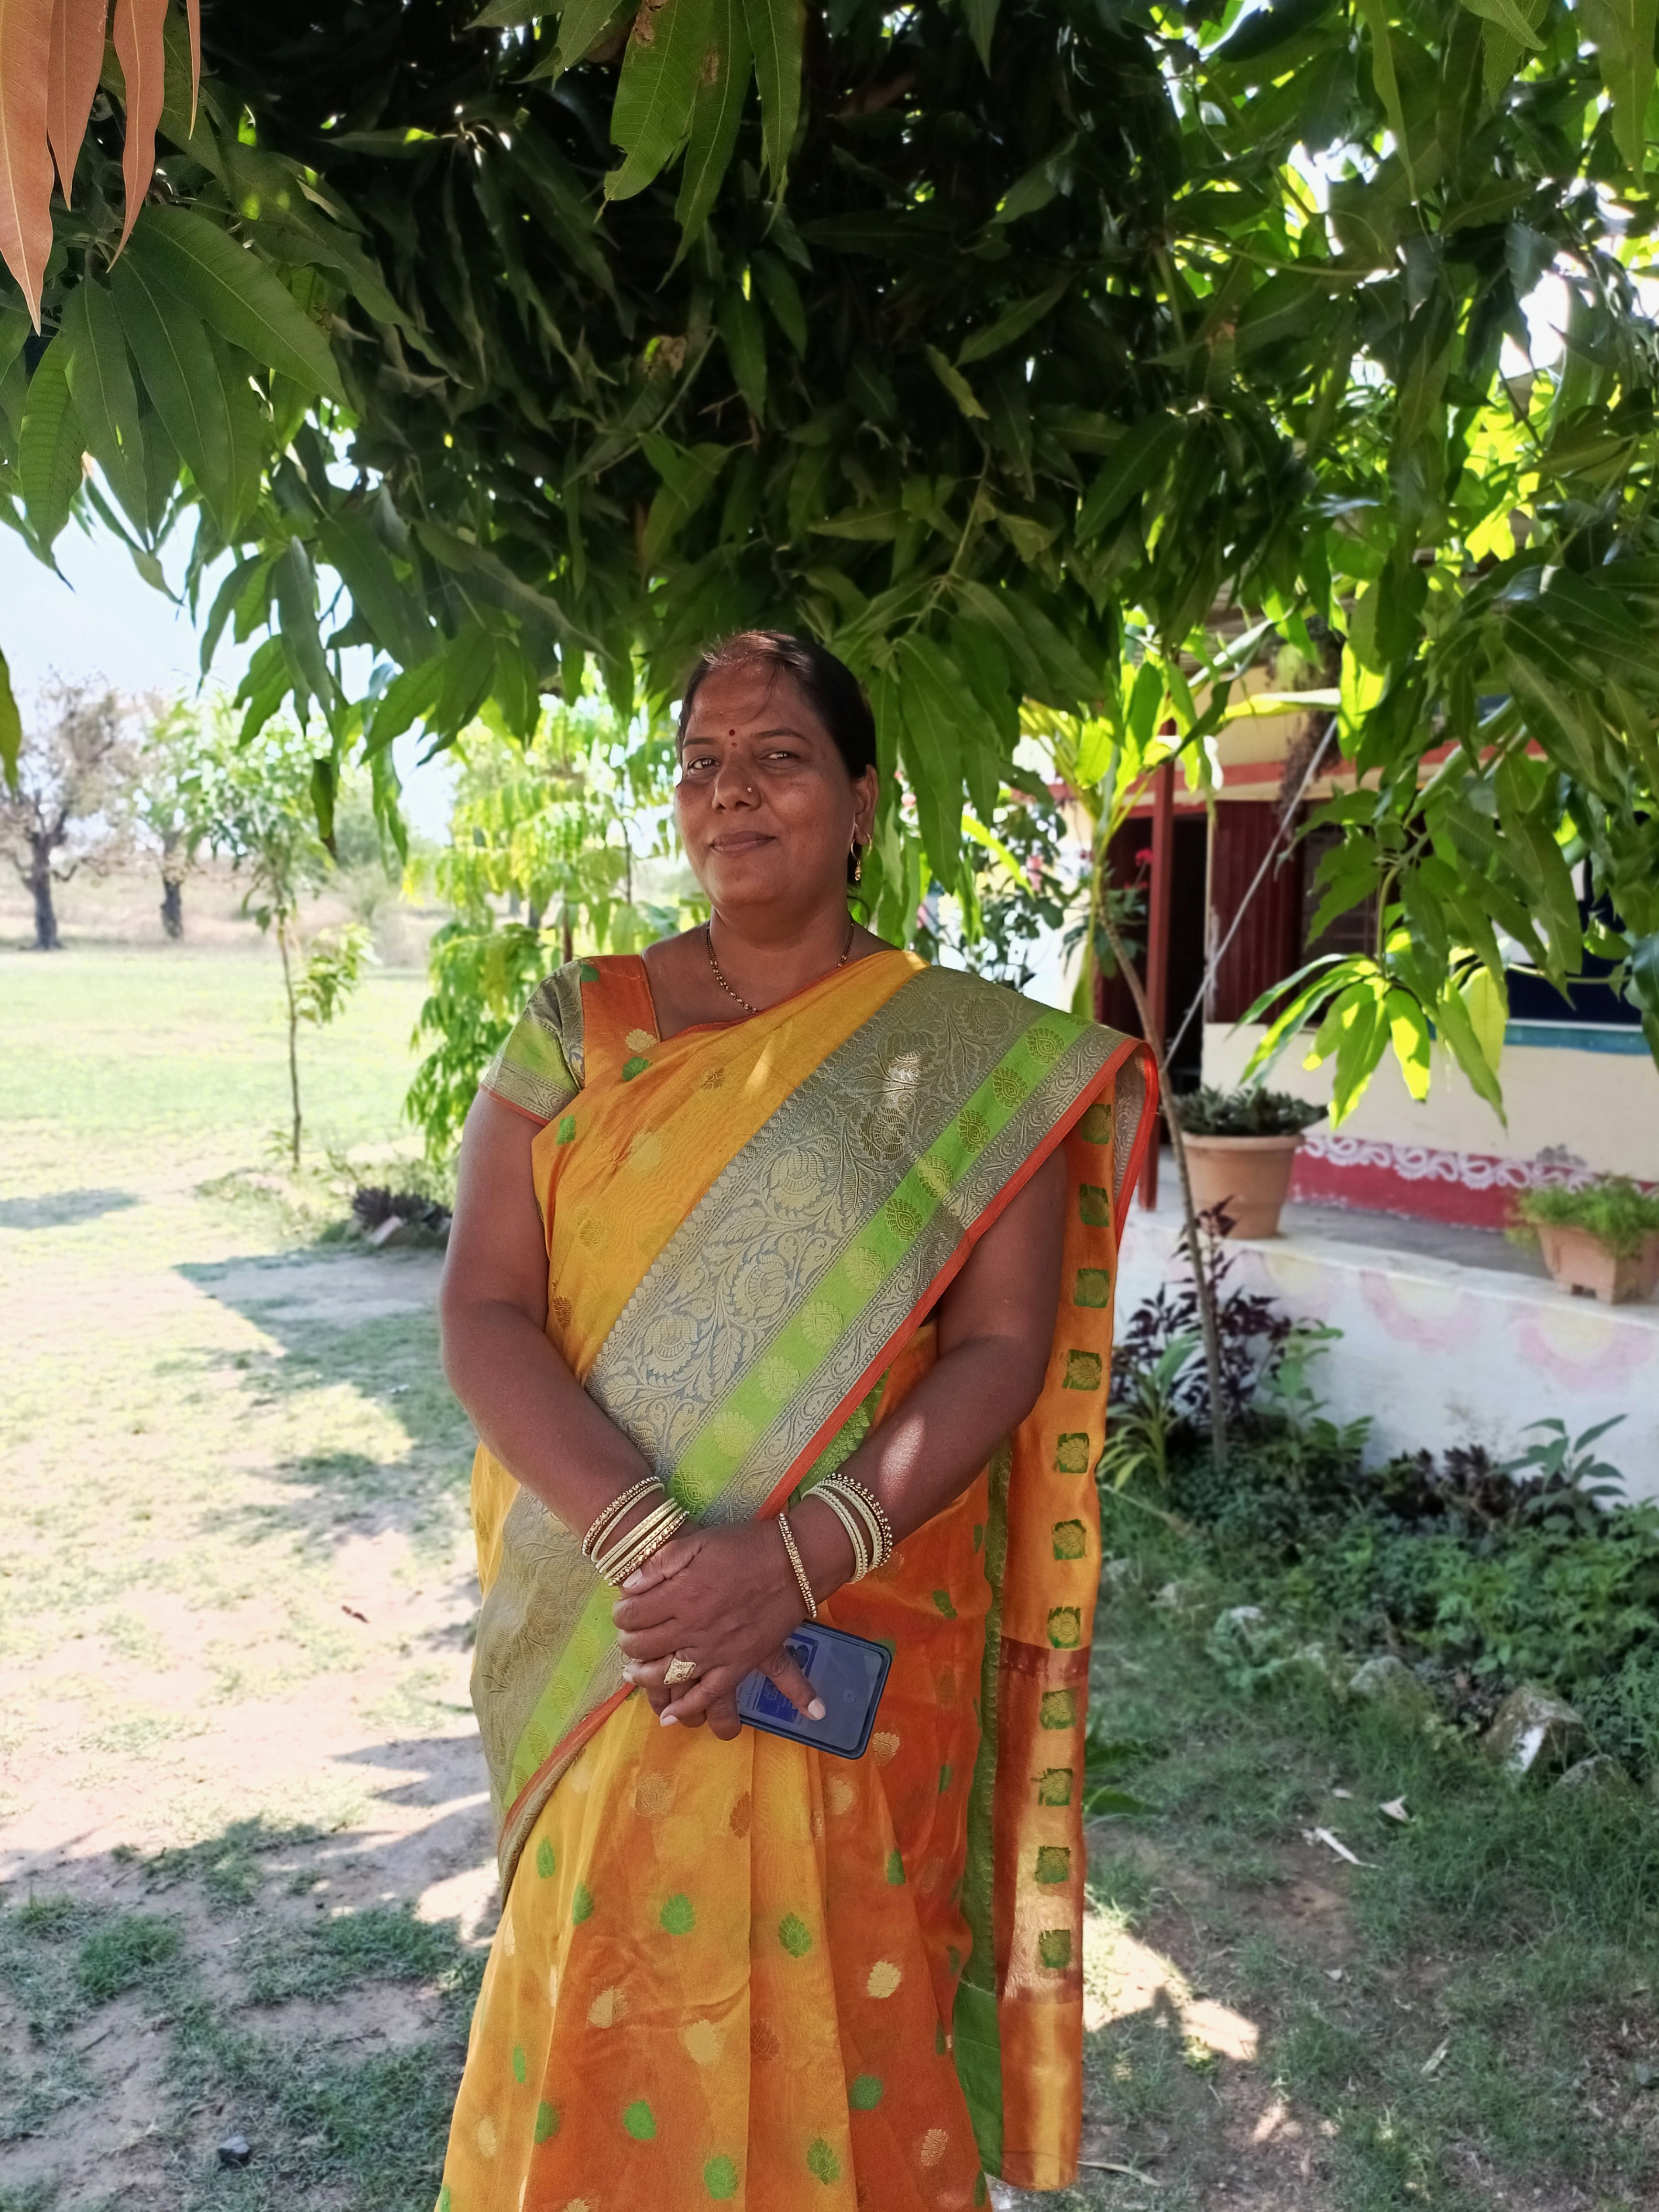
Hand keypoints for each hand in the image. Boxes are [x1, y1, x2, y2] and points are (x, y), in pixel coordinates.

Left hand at [612, 1521, 825, 1738]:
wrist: (793, 1562)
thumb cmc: (744, 1547)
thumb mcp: (697, 1542)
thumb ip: (660, 1564)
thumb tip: (630, 1586)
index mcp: (681, 1595)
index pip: (633, 1615)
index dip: (622, 1613)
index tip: (623, 1610)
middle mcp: (693, 1628)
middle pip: (644, 1646)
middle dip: (628, 1643)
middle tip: (627, 1638)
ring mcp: (716, 1651)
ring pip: (668, 1675)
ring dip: (644, 1677)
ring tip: (633, 1673)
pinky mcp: (738, 1665)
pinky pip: (708, 1694)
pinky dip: (686, 1709)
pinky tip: (669, 1717)